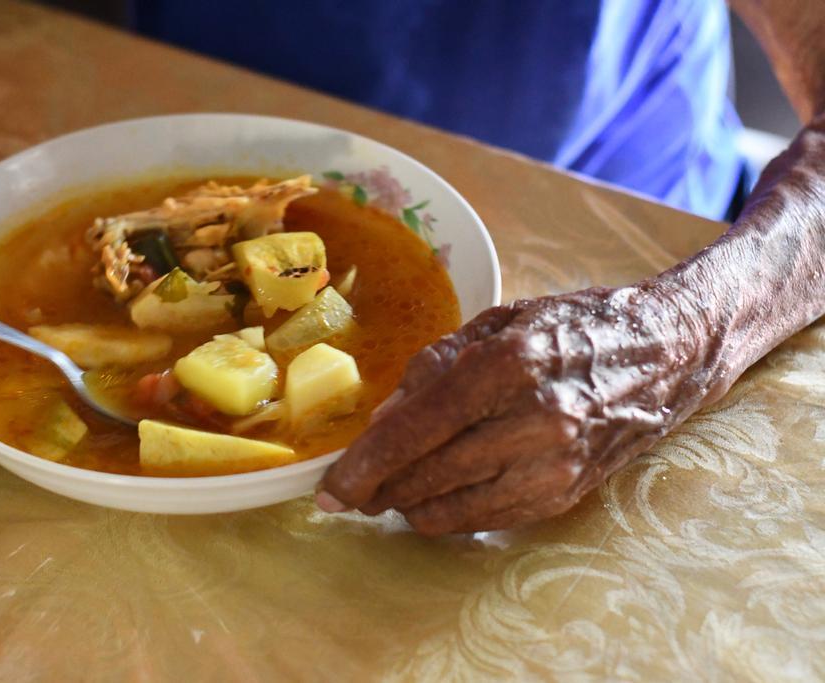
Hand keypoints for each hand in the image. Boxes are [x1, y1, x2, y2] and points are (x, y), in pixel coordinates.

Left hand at [317, 284, 715, 534]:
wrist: (666, 354)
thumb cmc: (574, 327)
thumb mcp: (499, 321)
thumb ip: (434, 366)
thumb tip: (383, 419)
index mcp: (509, 365)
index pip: (415, 429)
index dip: (363, 464)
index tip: (330, 488)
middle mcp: (534, 422)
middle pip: (425, 476)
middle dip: (375, 490)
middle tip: (352, 489)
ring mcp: (554, 466)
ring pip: (450, 509)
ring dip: (407, 504)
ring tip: (392, 487)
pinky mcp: (565, 495)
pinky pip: (485, 520)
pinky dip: (448, 513)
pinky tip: (437, 493)